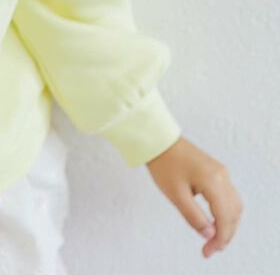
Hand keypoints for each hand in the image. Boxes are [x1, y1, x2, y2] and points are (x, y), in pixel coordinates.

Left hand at [146, 136, 242, 258]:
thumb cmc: (164, 164)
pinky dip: (225, 212)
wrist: (158, 140)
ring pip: (234, 205)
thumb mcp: (176, 194)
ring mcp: (221, 172)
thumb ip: (194, 216)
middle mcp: (222, 176)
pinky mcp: (216, 171)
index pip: (225, 217)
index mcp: (214, 181)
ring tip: (214, 239)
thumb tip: (209, 235)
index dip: (220, 238)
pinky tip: (215, 222)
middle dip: (225, 234)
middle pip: (233, 212)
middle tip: (210, 249)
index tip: (208, 252)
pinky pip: (228, 196)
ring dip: (227, 224)